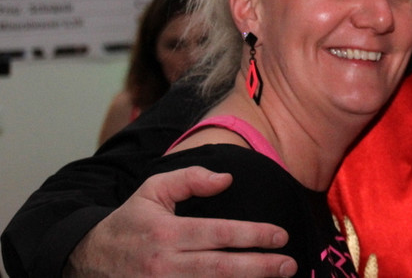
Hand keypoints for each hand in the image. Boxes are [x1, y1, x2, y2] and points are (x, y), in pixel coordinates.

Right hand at [66, 166, 295, 277]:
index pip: (219, 234)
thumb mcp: (153, 191)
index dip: (253, 235)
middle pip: (221, 268)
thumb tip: (227, 179)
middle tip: (290, 265)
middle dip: (260, 267)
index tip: (281, 236)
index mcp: (167, 233)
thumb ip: (190, 180)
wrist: (86, 261)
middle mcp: (166, 265)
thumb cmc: (128, 223)